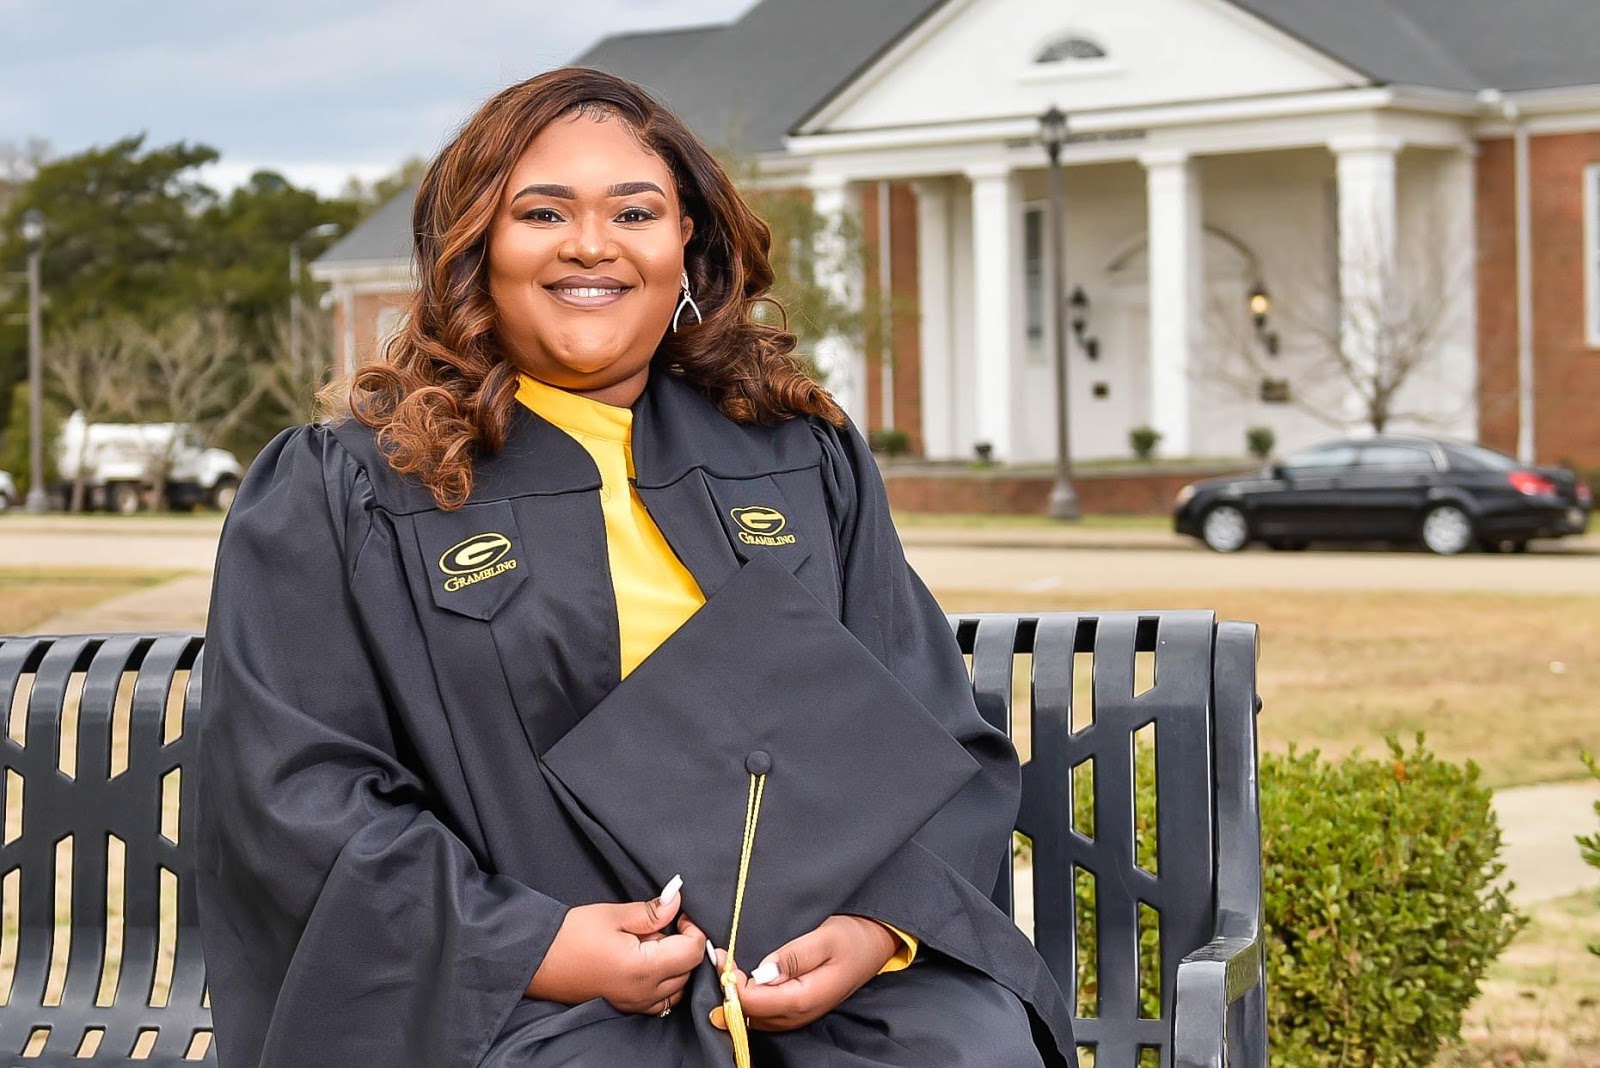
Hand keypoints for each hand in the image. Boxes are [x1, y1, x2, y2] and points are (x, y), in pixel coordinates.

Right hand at [526, 887, 706, 1014]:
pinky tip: (645, 962)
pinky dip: (664, 983)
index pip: (692, 951)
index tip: (680, 914)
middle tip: (660, 925)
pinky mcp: (625, 1007)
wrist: (537, 961)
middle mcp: (643, 992)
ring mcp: (634, 1004)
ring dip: (674, 965)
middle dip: (683, 944)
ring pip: (677, 988)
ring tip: (650, 944)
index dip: (693, 929)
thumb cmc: (570, 935)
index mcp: (644, 968)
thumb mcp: (613, 915)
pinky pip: (660, 1000)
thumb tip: (677, 901)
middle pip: (688, 970)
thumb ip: (651, 912)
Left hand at [712, 915, 896, 1032]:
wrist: (875, 945)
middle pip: (749, 1014)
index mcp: (804, 998)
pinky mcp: (797, 1011)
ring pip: (754, 1017)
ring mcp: (798, 1016)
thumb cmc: (852, 938)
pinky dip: (748, 999)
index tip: (722, 955)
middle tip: (720, 957)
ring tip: (727, 964)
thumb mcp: (825, 938)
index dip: (732, 981)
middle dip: (730, 989)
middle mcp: (799, 1015)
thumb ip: (793, 957)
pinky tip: (742, 979)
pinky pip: (764, 1014)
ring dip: (737, 994)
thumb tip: (761, 974)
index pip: (753, 1002)